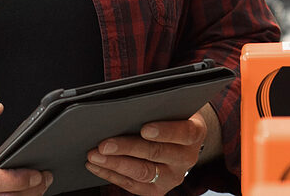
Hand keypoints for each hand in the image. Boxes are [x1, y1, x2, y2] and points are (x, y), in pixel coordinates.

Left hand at [84, 111, 208, 194]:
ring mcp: (172, 176)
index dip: (165, 131)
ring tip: (95, 156)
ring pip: (142, 172)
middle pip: (156, 153)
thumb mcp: (171, 107)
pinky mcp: (157, 190)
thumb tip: (126, 103)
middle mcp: (187, 157)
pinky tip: (96, 165)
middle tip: (104, 145)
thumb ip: (157, 105)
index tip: (144, 129)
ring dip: (115, 164)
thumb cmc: (170, 117)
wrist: (179, 141)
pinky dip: (111, 174)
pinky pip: (132, 185)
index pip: (183, 133)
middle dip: (127, 148)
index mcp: (195, 132)